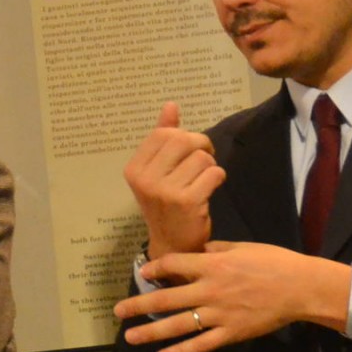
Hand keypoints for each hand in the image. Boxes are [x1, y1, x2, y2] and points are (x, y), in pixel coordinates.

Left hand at [114, 242, 350, 351]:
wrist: (302, 287)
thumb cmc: (275, 262)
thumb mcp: (243, 247)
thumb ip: (216, 249)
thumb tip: (197, 249)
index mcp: (213, 264)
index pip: (174, 265)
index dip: (154, 269)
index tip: (142, 274)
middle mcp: (210, 289)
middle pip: (166, 298)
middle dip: (139, 305)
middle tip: (118, 312)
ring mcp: (219, 313)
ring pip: (178, 324)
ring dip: (151, 331)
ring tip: (130, 337)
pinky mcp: (231, 333)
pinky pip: (201, 345)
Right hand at [124, 103, 225, 259]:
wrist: (172, 245)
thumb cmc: (166, 205)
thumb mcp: (157, 172)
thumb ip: (163, 138)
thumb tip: (170, 105)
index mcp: (134, 169)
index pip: (163, 133)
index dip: (183, 136)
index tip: (189, 150)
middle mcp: (145, 179)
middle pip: (183, 140)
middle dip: (201, 146)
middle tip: (204, 161)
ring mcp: (164, 191)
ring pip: (201, 156)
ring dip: (210, 166)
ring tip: (204, 180)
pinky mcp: (186, 201)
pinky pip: (213, 172)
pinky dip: (217, 178)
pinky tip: (210, 189)